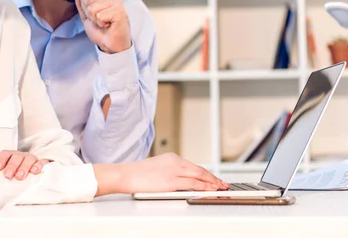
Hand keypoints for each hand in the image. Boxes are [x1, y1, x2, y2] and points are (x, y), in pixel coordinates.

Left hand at [0, 150, 49, 180]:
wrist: (32, 176)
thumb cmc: (15, 176)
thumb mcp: (5, 176)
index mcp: (10, 157)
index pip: (5, 154)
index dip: (1, 159)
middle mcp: (21, 157)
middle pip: (16, 156)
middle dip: (12, 165)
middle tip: (8, 175)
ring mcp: (32, 160)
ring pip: (29, 158)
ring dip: (24, 167)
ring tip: (20, 176)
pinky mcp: (42, 164)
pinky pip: (42, 162)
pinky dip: (39, 165)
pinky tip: (36, 171)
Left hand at [75, 0, 130, 53]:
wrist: (110, 45)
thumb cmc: (100, 31)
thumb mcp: (87, 16)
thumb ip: (82, 3)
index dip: (86, 10)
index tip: (96, 17)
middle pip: (88, 1)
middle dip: (91, 15)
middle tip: (101, 21)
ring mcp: (117, 3)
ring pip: (93, 8)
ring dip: (96, 20)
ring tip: (105, 23)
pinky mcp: (119, 11)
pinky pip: (100, 16)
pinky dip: (102, 24)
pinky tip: (110, 25)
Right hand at [93, 153, 228, 195]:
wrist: (125, 174)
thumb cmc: (137, 173)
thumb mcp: (157, 168)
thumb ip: (170, 171)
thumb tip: (180, 181)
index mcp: (171, 157)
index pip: (194, 166)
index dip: (206, 173)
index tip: (214, 178)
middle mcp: (174, 161)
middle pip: (200, 170)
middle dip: (213, 178)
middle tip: (222, 184)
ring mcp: (173, 171)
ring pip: (199, 176)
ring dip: (211, 183)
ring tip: (220, 188)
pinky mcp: (170, 181)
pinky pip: (192, 184)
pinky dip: (203, 187)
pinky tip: (209, 190)